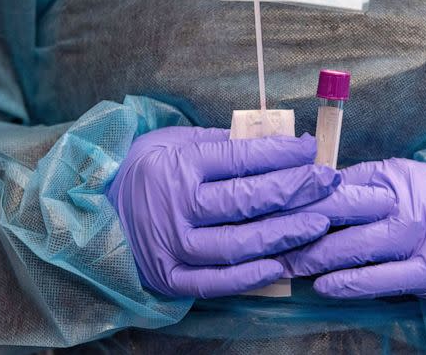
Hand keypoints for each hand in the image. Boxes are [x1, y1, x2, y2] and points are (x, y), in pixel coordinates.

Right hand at [106, 127, 339, 298]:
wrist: (98, 213)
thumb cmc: (144, 171)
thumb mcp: (173, 144)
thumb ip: (220, 145)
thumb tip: (274, 144)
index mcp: (177, 165)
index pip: (239, 159)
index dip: (280, 154)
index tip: (311, 150)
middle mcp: (175, 206)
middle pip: (245, 200)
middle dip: (294, 189)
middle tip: (328, 181)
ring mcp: (172, 246)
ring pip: (237, 244)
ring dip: (283, 234)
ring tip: (318, 222)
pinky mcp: (170, 278)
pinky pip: (215, 282)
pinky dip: (249, 277)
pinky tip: (281, 263)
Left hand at [277, 158, 425, 306]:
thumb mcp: (399, 180)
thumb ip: (358, 182)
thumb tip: (310, 186)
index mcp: (388, 177)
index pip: (334, 184)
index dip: (298, 197)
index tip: (269, 207)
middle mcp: (401, 204)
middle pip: (338, 213)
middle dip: (297, 227)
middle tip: (264, 239)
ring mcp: (414, 239)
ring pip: (354, 247)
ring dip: (314, 258)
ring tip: (286, 265)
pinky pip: (380, 279)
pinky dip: (349, 283)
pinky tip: (323, 286)